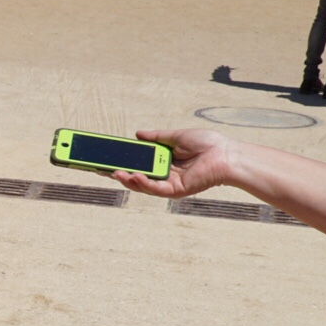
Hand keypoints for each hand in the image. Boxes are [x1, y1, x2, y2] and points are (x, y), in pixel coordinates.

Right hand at [111, 129, 236, 198]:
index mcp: (165, 160)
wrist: (227, 154)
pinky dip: (142, 183)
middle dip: (117, 171)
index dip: (122, 159)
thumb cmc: (208, 143)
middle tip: (98, 167)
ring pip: (142, 184)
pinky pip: (155, 189)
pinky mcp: (176, 190)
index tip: (105, 156)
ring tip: (112, 173)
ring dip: (126, 179)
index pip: (138, 161)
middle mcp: (165, 174)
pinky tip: (132, 176)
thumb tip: (137, 134)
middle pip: (136, 174)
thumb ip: (156, 137)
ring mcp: (169, 183)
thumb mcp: (176, 136)